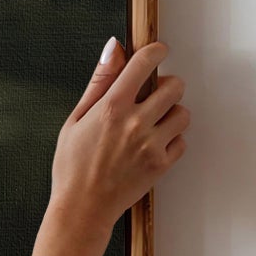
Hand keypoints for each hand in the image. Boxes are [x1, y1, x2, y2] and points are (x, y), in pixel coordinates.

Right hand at [30, 39, 188, 255]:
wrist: (81, 208)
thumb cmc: (72, 165)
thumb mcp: (76, 118)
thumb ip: (99, 81)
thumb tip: (114, 48)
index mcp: (112, 106)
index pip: (144, 63)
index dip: (156, 51)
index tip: (158, 51)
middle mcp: (135, 123)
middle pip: (174, 86)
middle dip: (167, 85)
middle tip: (154, 94)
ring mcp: (151, 145)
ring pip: (183, 113)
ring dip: (172, 113)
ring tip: (155, 122)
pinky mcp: (161, 165)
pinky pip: (182, 142)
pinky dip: (172, 140)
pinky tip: (154, 144)